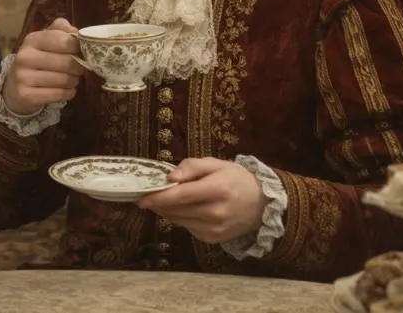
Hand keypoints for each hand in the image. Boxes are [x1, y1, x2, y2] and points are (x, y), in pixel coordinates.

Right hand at [3, 17, 83, 114]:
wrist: (13, 87)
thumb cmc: (36, 60)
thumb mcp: (44, 40)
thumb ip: (60, 29)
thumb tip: (76, 32)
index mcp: (32, 40)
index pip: (65, 41)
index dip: (78, 47)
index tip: (78, 52)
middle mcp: (25, 57)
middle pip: (68, 62)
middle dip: (79, 67)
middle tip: (77, 69)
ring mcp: (23, 77)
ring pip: (65, 80)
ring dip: (74, 81)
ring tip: (70, 79)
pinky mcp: (26, 96)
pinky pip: (60, 95)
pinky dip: (68, 93)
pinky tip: (65, 90)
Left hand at [136, 157, 268, 244]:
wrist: (262, 204)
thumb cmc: (236, 179)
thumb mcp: (216, 164)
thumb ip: (191, 167)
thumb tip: (170, 177)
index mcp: (217, 190)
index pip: (180, 196)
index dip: (158, 197)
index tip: (140, 197)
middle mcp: (215, 213)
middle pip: (175, 209)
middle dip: (159, 202)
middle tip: (149, 194)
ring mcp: (214, 229)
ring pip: (178, 220)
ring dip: (167, 210)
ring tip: (168, 199)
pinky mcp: (211, 239)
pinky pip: (186, 227)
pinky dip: (181, 218)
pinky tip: (187, 209)